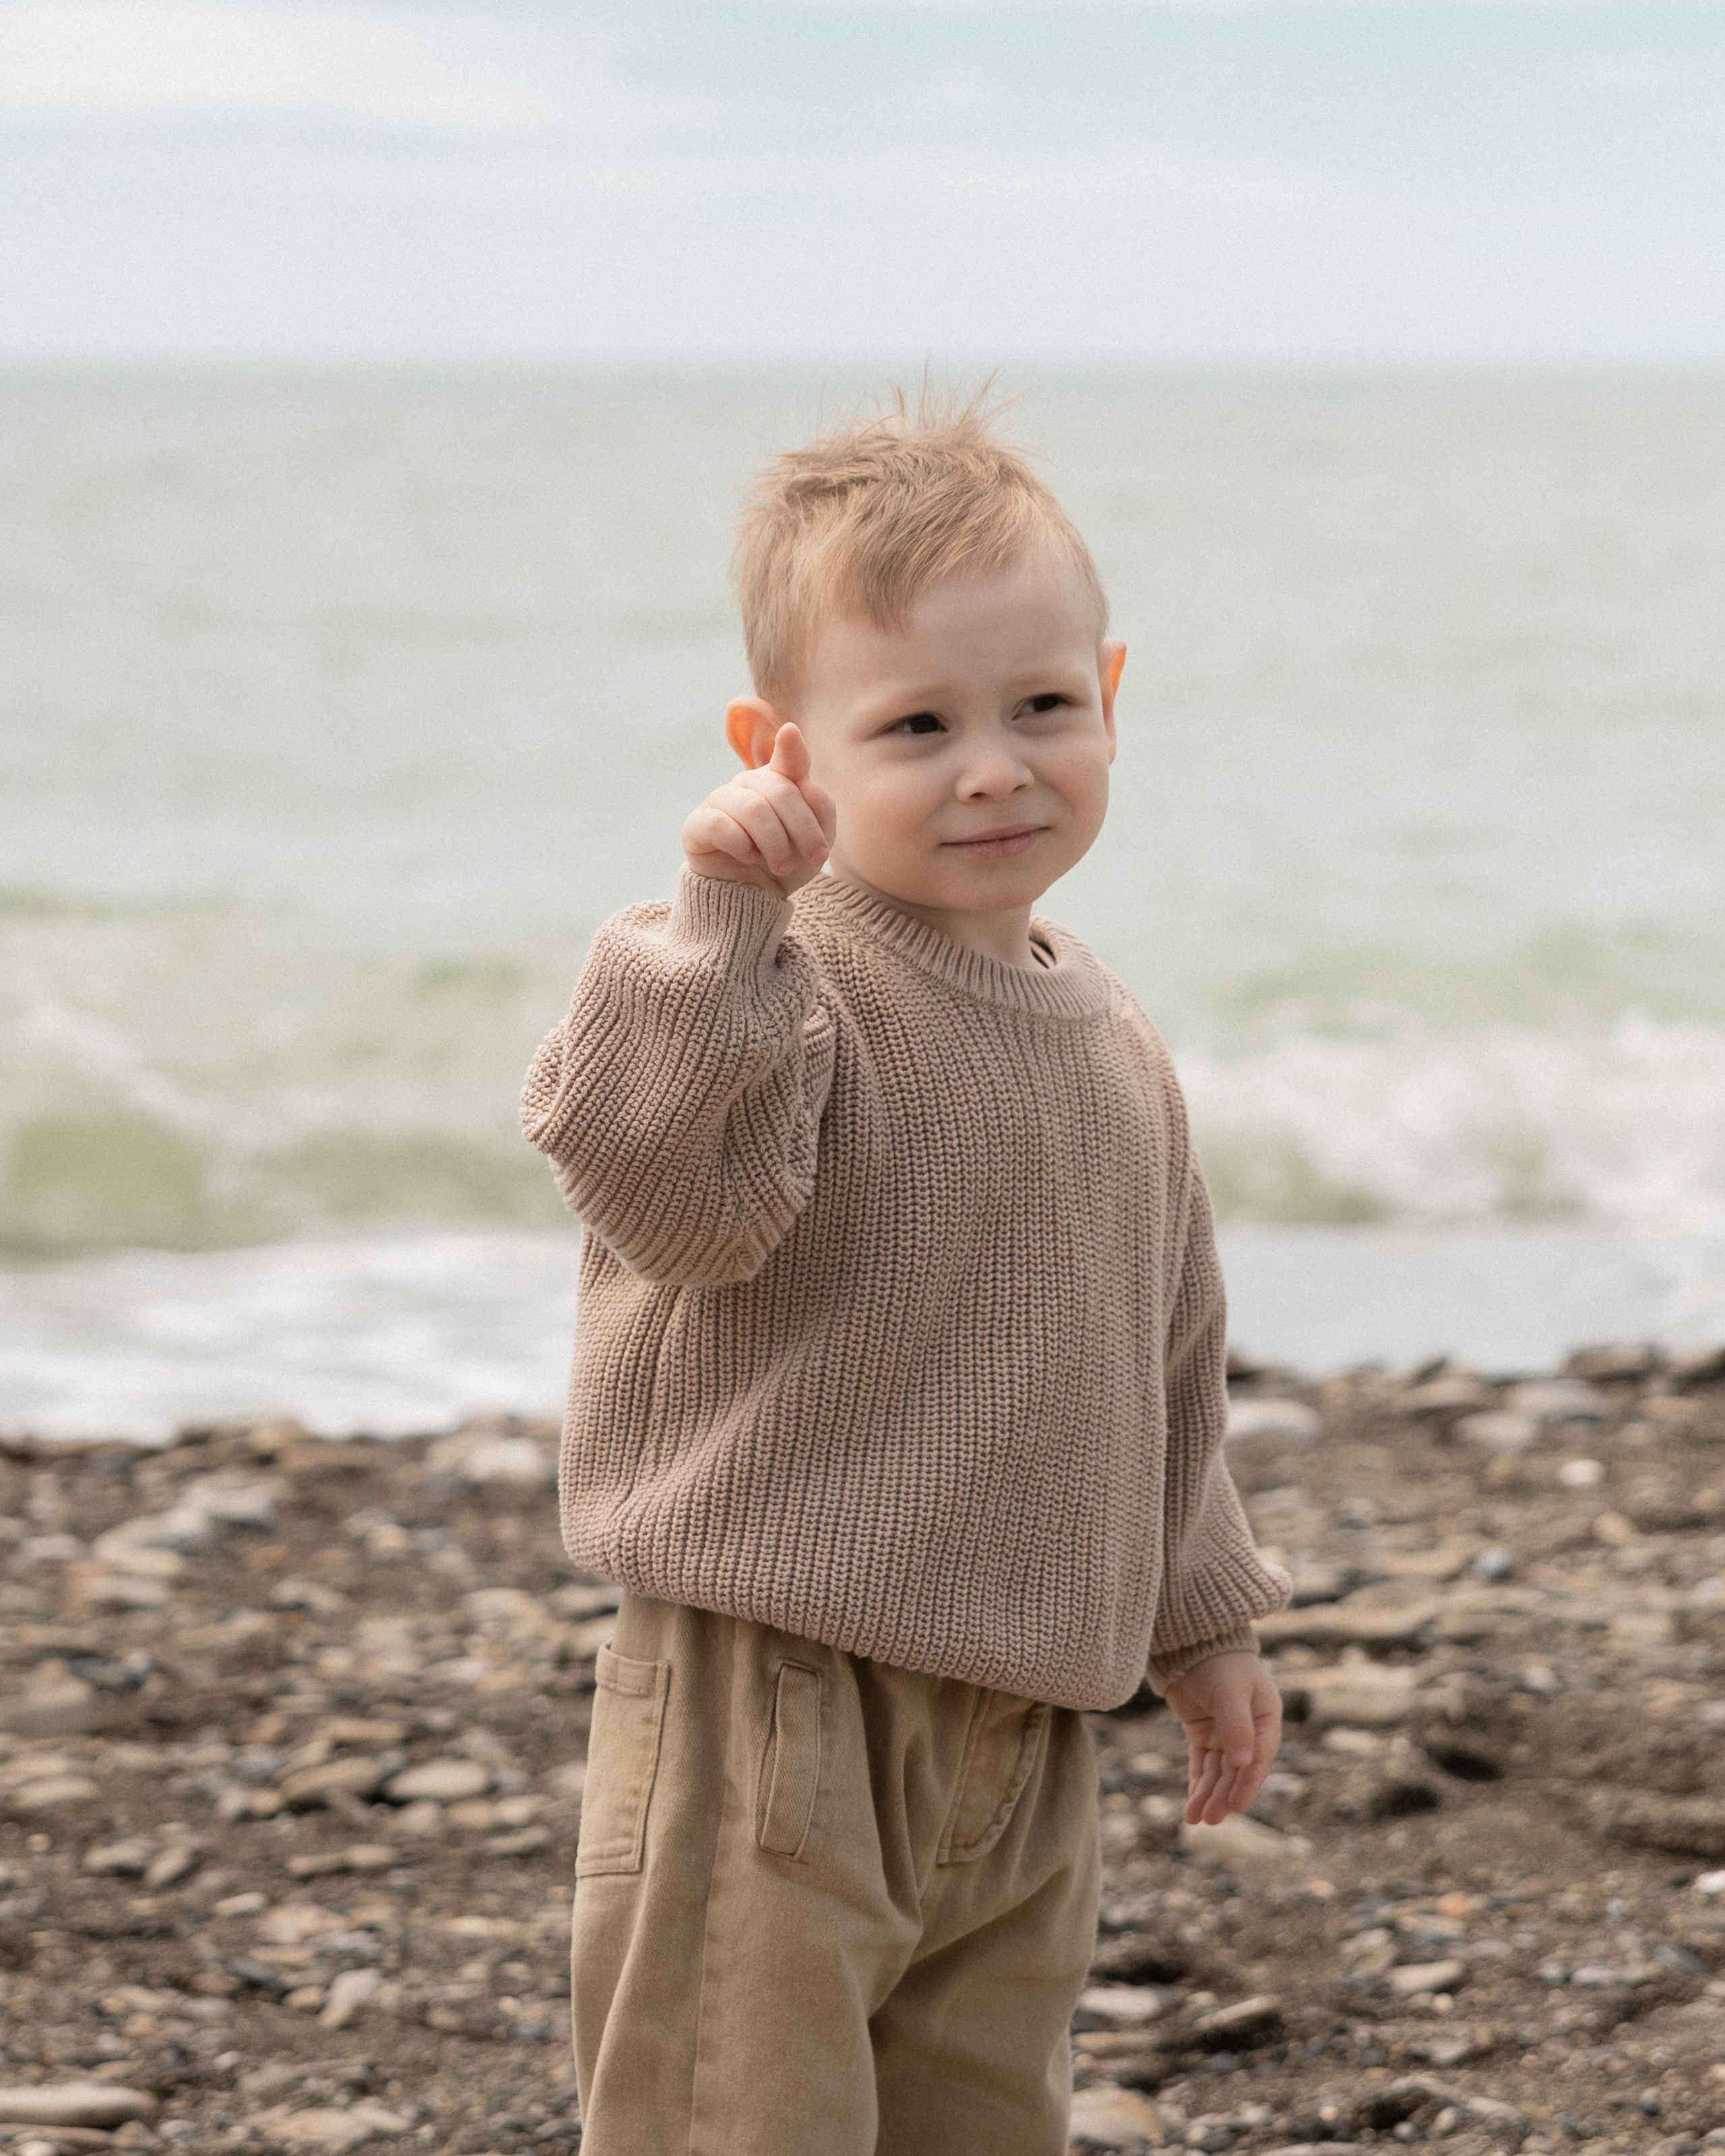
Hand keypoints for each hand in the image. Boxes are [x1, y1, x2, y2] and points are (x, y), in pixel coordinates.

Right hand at [682, 722, 836, 896]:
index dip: (790, 746)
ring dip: (776, 843)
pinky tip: (749, 857)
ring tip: (783, 866)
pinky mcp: (697, 824)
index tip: (790, 732)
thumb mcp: (817, 843)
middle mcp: (748, 784)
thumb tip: (810, 787)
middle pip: (781, 792)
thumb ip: (822, 812)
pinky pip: (719, 825)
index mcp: (779, 781)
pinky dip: (741, 845)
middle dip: (804, 829)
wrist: (752, 898)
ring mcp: (720, 800)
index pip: (788, 757)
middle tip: (814, 858)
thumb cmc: (786, 863)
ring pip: (754, 809)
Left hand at [1163, 1651, 1281, 1825]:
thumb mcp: (1229, 1692)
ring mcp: (1225, 1733)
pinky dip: (1197, 1784)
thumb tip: (1243, 1763)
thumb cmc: (1218, 1661)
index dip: (1247, 1783)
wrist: (1190, 1640)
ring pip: (1218, 1772)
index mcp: (1266, 1718)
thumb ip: (1236, 1726)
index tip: (1235, 1807)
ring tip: (1195, 1819)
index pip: (1259, 1757)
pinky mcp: (1203, 1734)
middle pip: (1236, 1770)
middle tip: (1210, 1819)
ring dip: (1209, 1794)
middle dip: (1223, 1794)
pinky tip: (1191, 1805)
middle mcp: (1249, 1730)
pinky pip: (1203, 1765)